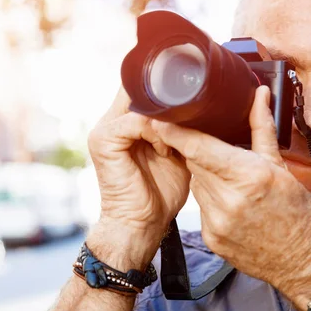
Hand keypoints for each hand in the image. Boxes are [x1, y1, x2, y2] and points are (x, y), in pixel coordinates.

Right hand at [87, 86, 190, 264]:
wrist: (142, 226)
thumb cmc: (161, 193)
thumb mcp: (176, 153)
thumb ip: (181, 129)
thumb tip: (207, 109)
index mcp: (126, 121)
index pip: (143, 87)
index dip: (167, 85)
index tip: (196, 90)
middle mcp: (112, 120)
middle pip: (140, 88)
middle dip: (168, 96)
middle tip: (194, 105)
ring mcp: (104, 129)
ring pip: (141, 102)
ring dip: (166, 118)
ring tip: (177, 141)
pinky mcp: (104, 140)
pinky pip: (136, 122)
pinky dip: (157, 133)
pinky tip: (166, 150)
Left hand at [151, 86, 310, 304]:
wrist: (305, 263)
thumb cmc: (299, 214)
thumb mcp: (281, 167)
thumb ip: (261, 128)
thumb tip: (259, 95)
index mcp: (248, 176)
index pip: (198, 148)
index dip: (175, 132)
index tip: (160, 118)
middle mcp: (228, 200)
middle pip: (194, 163)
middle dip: (199, 152)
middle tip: (214, 146)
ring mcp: (217, 222)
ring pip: (197, 184)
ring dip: (207, 176)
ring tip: (231, 180)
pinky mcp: (211, 239)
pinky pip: (201, 207)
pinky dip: (211, 199)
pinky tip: (231, 203)